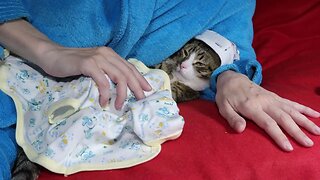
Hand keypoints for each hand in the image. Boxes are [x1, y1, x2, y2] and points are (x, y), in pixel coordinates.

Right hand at [0, 20, 150, 109]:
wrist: (51, 56)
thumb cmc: (72, 64)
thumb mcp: (94, 67)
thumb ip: (106, 72)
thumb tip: (119, 87)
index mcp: (110, 55)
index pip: (129, 67)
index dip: (140, 79)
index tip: (147, 90)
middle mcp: (106, 54)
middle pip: (128, 72)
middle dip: (136, 88)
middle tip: (140, 100)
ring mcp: (97, 58)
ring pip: (118, 76)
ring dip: (121, 93)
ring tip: (119, 105)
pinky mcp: (87, 63)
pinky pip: (102, 80)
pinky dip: (105, 92)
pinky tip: (104, 102)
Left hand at [215, 70, 319, 150]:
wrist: (231, 78)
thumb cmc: (226, 95)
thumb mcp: (223, 107)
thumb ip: (232, 118)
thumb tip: (240, 129)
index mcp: (251, 106)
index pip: (268, 123)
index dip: (279, 135)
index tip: (289, 147)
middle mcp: (265, 102)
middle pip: (284, 118)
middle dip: (297, 131)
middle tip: (308, 144)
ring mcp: (272, 98)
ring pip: (292, 110)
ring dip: (305, 121)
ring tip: (318, 131)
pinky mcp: (276, 97)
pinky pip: (292, 103)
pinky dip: (304, 109)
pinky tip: (316, 114)